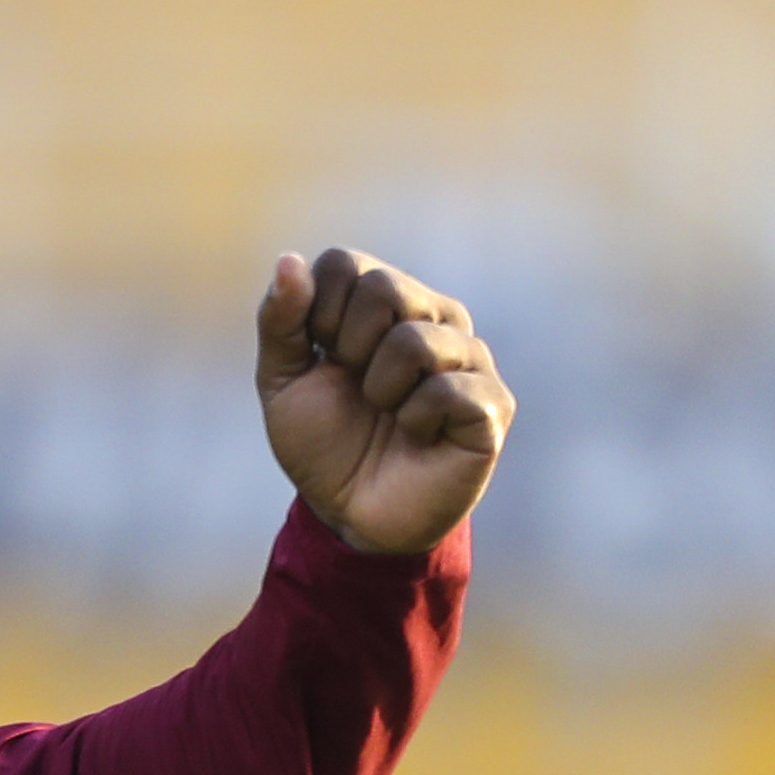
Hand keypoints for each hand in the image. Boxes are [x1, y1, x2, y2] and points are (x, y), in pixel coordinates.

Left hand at [257, 248, 513, 555]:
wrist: (352, 515)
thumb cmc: (323, 444)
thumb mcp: (282, 383)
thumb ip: (281, 323)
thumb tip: (289, 259)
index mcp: (386, 304)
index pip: (346, 263)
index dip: (316, 314)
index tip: (321, 357)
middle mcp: (436, 318)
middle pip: (384, 288)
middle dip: (347, 349)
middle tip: (357, 390)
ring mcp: (470, 358)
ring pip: (415, 341)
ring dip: (379, 391)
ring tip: (387, 415)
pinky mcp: (493, 404)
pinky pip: (446, 390)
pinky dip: (413, 420)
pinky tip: (418, 437)